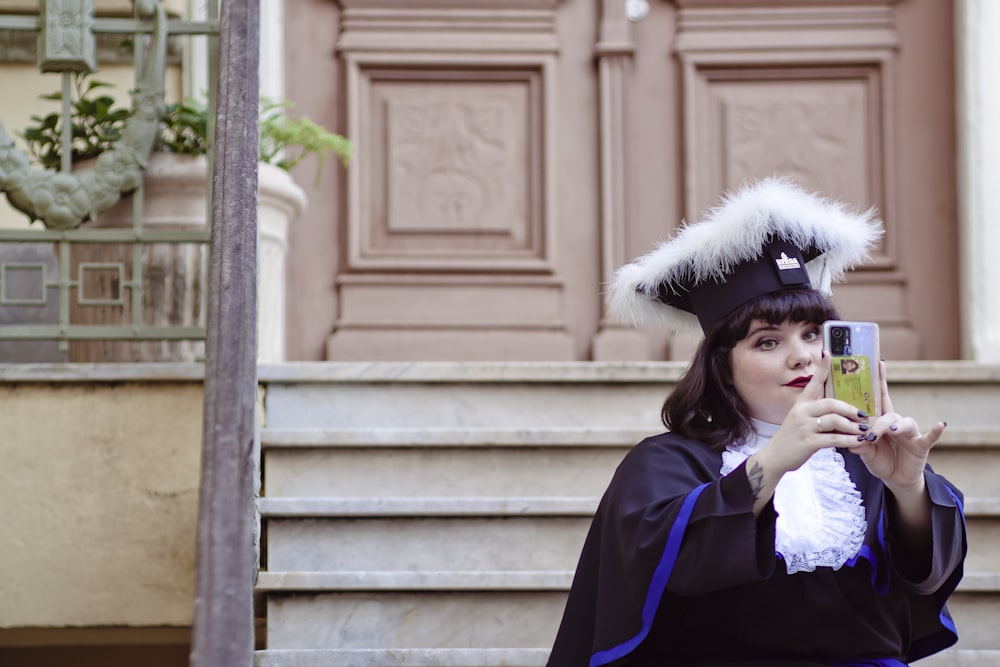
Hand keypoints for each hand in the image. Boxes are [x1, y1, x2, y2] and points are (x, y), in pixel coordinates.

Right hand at [762, 355, 872, 474]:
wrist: (775, 456)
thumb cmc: (792, 436)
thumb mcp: (800, 418)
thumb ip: (817, 411)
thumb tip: (840, 407)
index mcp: (802, 403)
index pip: (814, 382)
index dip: (822, 368)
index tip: (828, 352)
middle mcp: (802, 411)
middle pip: (830, 403)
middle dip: (849, 408)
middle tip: (863, 414)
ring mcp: (804, 426)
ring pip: (833, 420)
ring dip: (852, 425)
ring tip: (863, 430)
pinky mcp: (808, 442)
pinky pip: (833, 439)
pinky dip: (848, 440)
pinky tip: (857, 442)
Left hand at [847, 360, 946, 492]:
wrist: (895, 478)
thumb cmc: (880, 460)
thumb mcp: (866, 453)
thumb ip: (859, 446)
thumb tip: (849, 442)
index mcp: (881, 421)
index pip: (880, 398)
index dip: (880, 381)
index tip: (877, 363)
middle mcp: (896, 424)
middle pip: (888, 414)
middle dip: (878, 423)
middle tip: (868, 435)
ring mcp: (910, 434)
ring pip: (905, 423)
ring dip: (897, 426)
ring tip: (891, 430)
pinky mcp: (921, 446)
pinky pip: (930, 437)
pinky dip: (935, 431)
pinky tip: (941, 425)